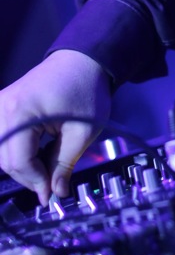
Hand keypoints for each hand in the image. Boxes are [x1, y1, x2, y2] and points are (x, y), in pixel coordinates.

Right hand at [0, 50, 111, 205]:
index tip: (51, 194)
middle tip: (51, 184)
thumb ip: (65, 164)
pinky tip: (36, 152)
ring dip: (21, 165)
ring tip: (46, 165)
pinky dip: (15, 151)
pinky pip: (2, 139)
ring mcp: (0, 104)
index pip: (19, 161)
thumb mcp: (84, 131)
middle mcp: (3, 107)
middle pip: (5, 159)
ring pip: (0, 152)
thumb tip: (56, 193)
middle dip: (28, 176)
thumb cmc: (87, 89)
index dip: (35, 182)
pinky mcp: (2, 105)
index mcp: (21, 111)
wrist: (84, 59)